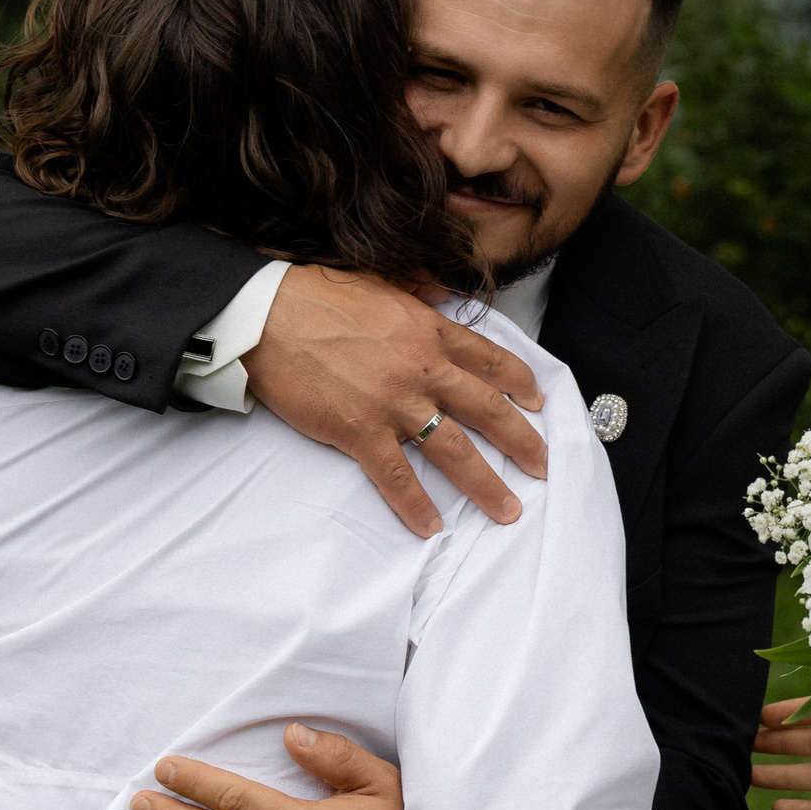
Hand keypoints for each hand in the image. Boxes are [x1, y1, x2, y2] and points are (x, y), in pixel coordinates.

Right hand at [242, 265, 546, 538]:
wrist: (266, 315)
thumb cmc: (314, 294)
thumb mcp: (377, 282)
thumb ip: (414, 289)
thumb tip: (436, 287)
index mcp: (428, 330)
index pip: (488, 360)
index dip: (519, 383)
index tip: (537, 403)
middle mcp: (422, 368)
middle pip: (487, 409)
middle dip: (522, 441)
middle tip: (544, 465)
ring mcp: (393, 402)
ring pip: (454, 450)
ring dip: (486, 484)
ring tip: (508, 510)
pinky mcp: (360, 430)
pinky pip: (396, 476)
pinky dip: (415, 505)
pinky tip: (432, 527)